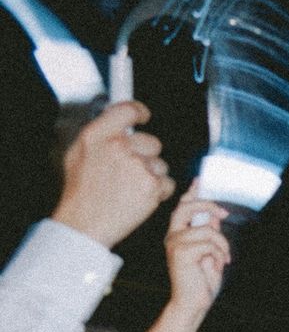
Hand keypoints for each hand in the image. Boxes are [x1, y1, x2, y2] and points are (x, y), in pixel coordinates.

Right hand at [50, 101, 175, 248]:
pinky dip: (158, 192)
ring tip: (131, 188)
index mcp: (97, 135)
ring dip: (152, 175)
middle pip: (152, 141)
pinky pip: (167, 182)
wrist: (86, 222)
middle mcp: (117, 146)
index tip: (143, 116)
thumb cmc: (82, 191)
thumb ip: (101, 134)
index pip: (128, 109)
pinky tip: (140, 198)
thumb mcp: (79, 153)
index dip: (139, 112)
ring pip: (161, 164)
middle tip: (130, 171)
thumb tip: (119, 121)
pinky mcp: (151, 184)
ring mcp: (137, 165)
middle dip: (146, 156)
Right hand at [163, 190, 230, 314]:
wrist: (194, 302)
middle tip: (225, 213)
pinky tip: (216, 266)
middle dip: (208, 205)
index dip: (191, 193)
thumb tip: (216, 215)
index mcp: (179, 234)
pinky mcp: (180, 252)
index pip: (183, 207)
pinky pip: (209, 243)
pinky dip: (219, 254)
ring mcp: (174, 243)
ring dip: (222, 245)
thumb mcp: (211, 253)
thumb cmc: (201, 280)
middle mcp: (173, 235)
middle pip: (187, 208)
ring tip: (222, 260)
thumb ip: (211, 234)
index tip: (201, 180)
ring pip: (207, 229)